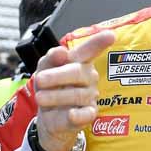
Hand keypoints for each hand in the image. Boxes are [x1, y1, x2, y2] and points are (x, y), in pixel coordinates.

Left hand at [33, 30, 115, 150]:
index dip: (100, 42)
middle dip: (56, 76)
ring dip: (55, 96)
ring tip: (40, 98)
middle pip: (78, 72)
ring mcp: (91, 95)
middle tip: (40, 80)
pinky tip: (71, 114)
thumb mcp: (44, 68)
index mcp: (80, 61)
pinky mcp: (89, 114)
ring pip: (77, 94)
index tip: (110, 35)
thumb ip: (51, 58)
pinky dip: (78, 115)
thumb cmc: (50, 87)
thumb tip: (61, 52)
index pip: (91, 49)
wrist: (48, 114)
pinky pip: (86, 114)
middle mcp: (89, 77)